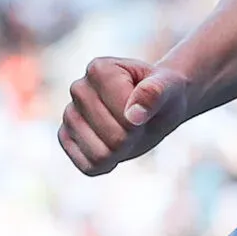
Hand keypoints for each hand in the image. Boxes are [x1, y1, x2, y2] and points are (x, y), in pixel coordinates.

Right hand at [58, 56, 188, 176]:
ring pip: (99, 155)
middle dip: (134, 136)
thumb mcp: (170, 87)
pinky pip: (88, 167)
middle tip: (139, 121)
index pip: (123, 114)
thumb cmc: (164, 92)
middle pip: (113, 138)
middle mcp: (79, 89)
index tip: (145, 106)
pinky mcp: (66, 137)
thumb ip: (154, 93)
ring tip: (126, 131)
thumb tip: (133, 115)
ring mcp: (69, 114)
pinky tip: (114, 145)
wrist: (157, 106)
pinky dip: (108, 163)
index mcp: (99, 69)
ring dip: (122, 151)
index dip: (141, 119)